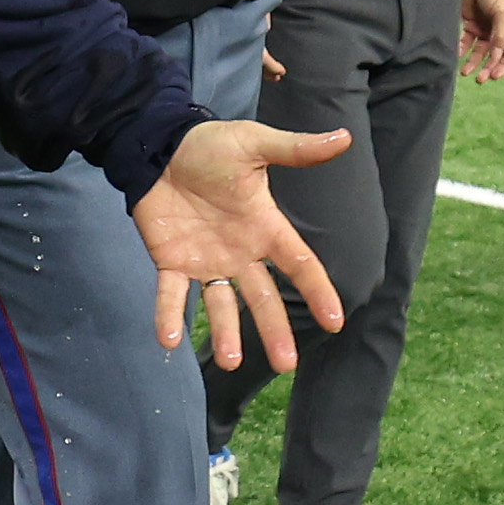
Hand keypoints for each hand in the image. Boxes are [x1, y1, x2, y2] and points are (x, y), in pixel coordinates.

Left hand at [130, 116, 350, 370]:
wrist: (159, 145)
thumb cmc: (210, 146)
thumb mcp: (254, 144)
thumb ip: (295, 150)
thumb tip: (344, 138)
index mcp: (264, 228)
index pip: (299, 265)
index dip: (317, 292)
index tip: (335, 322)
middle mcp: (240, 252)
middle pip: (262, 298)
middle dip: (274, 330)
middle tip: (287, 366)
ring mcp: (206, 261)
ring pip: (221, 305)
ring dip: (225, 334)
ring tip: (231, 363)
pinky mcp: (171, 262)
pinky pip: (171, 295)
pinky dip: (169, 316)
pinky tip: (169, 340)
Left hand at [457, 0, 503, 79]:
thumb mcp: (502, 12)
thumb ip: (500, 34)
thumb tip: (496, 56)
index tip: (495, 76)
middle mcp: (501, 29)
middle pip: (495, 54)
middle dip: (488, 67)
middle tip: (479, 79)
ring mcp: (485, 27)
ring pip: (480, 51)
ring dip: (473, 62)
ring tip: (465, 72)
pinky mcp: (471, 23)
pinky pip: (466, 41)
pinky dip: (462, 49)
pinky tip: (458, 55)